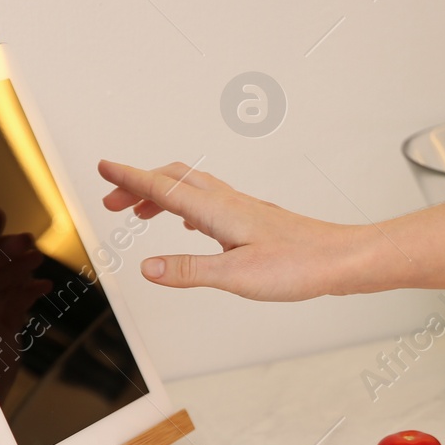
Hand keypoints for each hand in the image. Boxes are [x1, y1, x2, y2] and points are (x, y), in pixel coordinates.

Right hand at [96, 159, 444, 298]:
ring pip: (193, 189)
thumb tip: (147, 267)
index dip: (130, 178)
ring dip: (162, 194)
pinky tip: (192, 225)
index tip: (103, 168)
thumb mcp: (236, 276)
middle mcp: (229, 203)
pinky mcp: (254, 220)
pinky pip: (210, 202)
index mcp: (218, 212)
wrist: (341, 260)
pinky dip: (187, 205)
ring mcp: (243, 209)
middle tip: (112, 200)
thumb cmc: (299, 266)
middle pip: (175, 180)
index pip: (163, 188)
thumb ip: (189, 271)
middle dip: (139, 185)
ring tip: (141, 213)